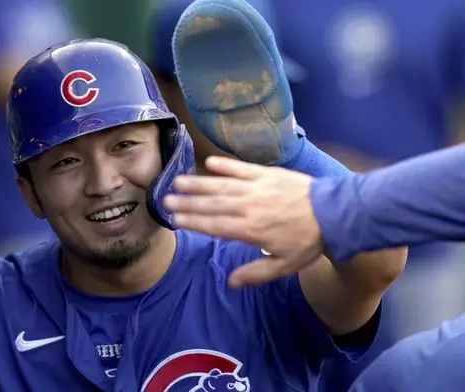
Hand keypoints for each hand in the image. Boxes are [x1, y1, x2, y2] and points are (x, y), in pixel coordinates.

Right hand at [163, 156, 323, 286]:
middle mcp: (248, 207)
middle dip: (187, 202)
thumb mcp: (284, 266)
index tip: (175, 218)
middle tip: (166, 199)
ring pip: (221, 185)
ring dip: (198, 183)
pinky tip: (209, 163)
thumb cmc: (307, 242)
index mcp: (250, 230)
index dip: (192, 221)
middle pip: (212, 204)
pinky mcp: (266, 174)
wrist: (333, 214)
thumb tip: (230, 282)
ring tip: (178, 181)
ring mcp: (256, 188)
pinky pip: (241, 168)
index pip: (214, 225)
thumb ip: (255, 274)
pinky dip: (225, 165)